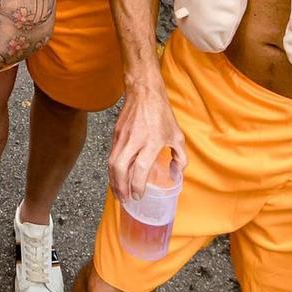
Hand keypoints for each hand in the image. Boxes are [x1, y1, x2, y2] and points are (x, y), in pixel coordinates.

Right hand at [106, 82, 184, 202]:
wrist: (144, 92)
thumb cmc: (161, 113)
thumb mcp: (177, 135)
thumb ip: (180, 157)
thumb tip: (176, 173)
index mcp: (151, 141)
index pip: (140, 167)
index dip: (138, 184)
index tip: (139, 195)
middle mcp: (134, 140)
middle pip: (119, 167)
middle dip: (120, 187)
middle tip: (126, 199)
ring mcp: (122, 136)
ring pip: (111, 163)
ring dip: (114, 181)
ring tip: (119, 193)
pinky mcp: (115, 134)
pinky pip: (111, 156)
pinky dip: (112, 170)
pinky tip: (117, 177)